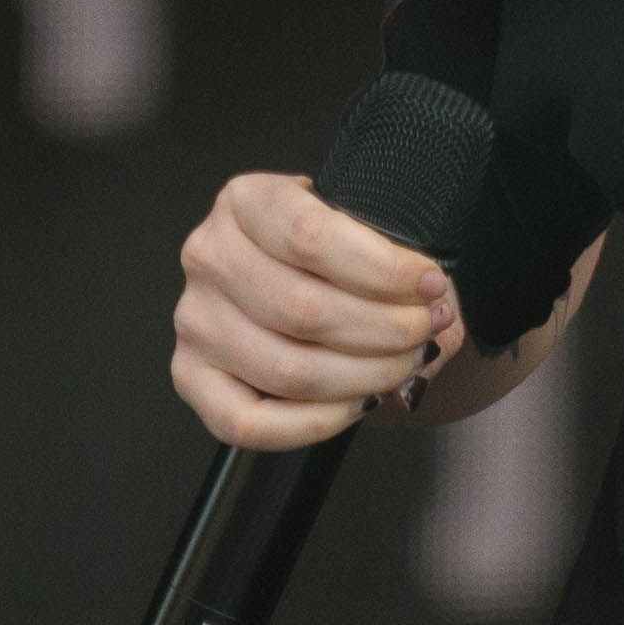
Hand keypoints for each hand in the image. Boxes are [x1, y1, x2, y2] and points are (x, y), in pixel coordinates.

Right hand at [168, 170, 462, 449]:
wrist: (307, 278)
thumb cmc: (338, 253)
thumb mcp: (365, 231)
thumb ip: (394, 260)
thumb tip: (431, 306)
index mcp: (246, 201)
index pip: (311, 237)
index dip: (382, 269)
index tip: (431, 284)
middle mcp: (208, 256)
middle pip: (304, 310)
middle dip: (387, 329)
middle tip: (429, 330)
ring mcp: (194, 320)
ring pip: (287, 370)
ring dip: (365, 376)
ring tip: (407, 364)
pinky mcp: (191, 376)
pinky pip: (250, 422)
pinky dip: (317, 423)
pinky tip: (359, 403)